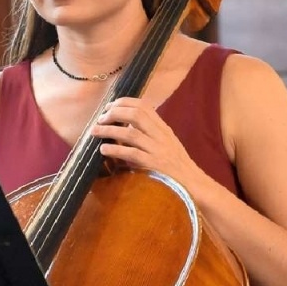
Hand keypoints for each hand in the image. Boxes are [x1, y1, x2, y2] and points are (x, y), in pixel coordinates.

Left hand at [89, 97, 206, 193]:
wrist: (192, 183)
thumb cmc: (174, 164)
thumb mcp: (165, 142)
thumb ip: (149, 132)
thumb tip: (124, 123)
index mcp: (163, 128)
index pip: (144, 106)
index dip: (124, 102)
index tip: (109, 106)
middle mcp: (161, 136)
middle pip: (136, 115)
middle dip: (114, 113)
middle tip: (100, 119)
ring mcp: (158, 150)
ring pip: (131, 133)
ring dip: (109, 130)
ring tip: (94, 131)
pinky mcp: (154, 165)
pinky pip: (132, 154)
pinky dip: (116, 149)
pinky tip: (104, 149)